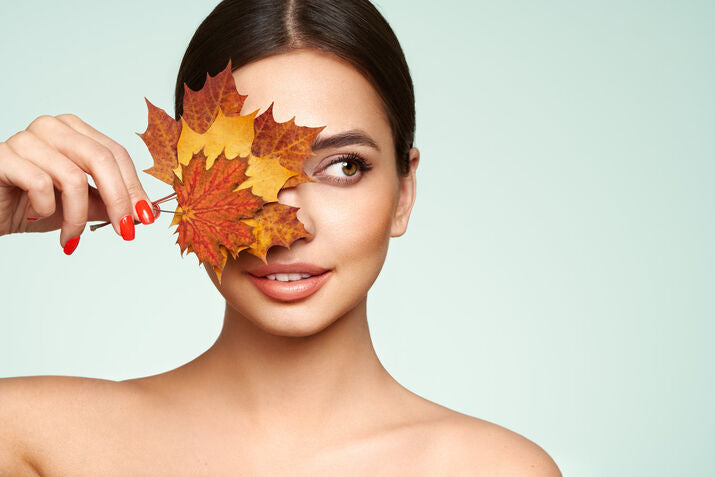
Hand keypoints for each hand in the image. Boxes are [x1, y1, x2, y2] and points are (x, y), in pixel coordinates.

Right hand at [0, 114, 157, 252]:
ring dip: (78, 216)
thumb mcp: (78, 206)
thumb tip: (143, 213)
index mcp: (74, 132)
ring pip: (72, 177)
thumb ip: (107, 203)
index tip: (146, 217)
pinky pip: (40, 184)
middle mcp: (52, 127)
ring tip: (70, 236)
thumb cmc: (28, 204)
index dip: (135, 186)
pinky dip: (47, 210)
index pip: (116, 154)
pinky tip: (38, 217)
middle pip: (102, 159)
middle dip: (119, 199)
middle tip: (125, 230)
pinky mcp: (3, 157)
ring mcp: (26, 138)